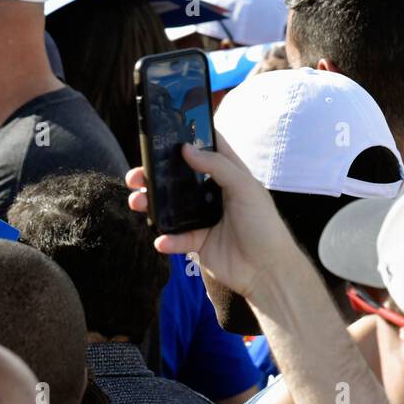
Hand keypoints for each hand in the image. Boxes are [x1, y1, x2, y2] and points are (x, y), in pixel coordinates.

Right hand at [125, 134, 283, 299]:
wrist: (266, 270)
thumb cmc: (263, 224)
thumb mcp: (244, 188)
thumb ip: (217, 166)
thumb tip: (186, 148)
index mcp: (230, 176)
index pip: (208, 151)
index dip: (189, 140)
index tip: (163, 133)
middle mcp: (214, 194)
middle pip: (180, 179)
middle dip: (156, 176)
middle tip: (136, 175)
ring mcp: (204, 218)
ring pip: (171, 208)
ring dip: (151, 204)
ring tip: (137, 201)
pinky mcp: (197, 242)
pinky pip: (175, 238)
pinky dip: (166, 239)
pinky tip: (163, 240)